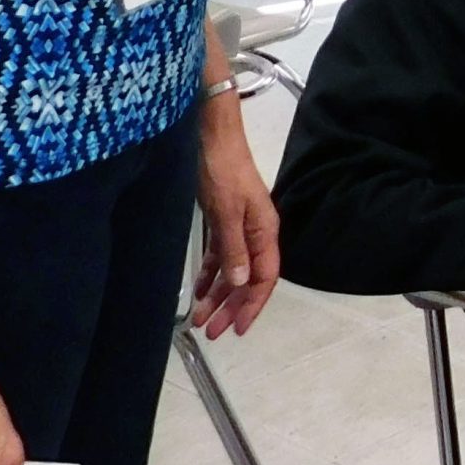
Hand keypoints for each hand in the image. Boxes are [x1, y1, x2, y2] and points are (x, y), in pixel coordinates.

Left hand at [191, 95, 280, 339]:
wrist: (209, 133)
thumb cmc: (221, 168)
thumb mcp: (227, 210)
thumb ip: (234, 248)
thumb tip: (242, 284)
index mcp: (265, 230)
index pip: (265, 277)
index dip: (252, 305)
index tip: (236, 328)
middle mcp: (255, 232)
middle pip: (248, 278)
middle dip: (231, 306)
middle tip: (212, 332)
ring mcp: (238, 226)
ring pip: (232, 270)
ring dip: (218, 295)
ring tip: (201, 320)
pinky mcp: (222, 219)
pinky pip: (219, 255)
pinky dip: (210, 274)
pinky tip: (199, 291)